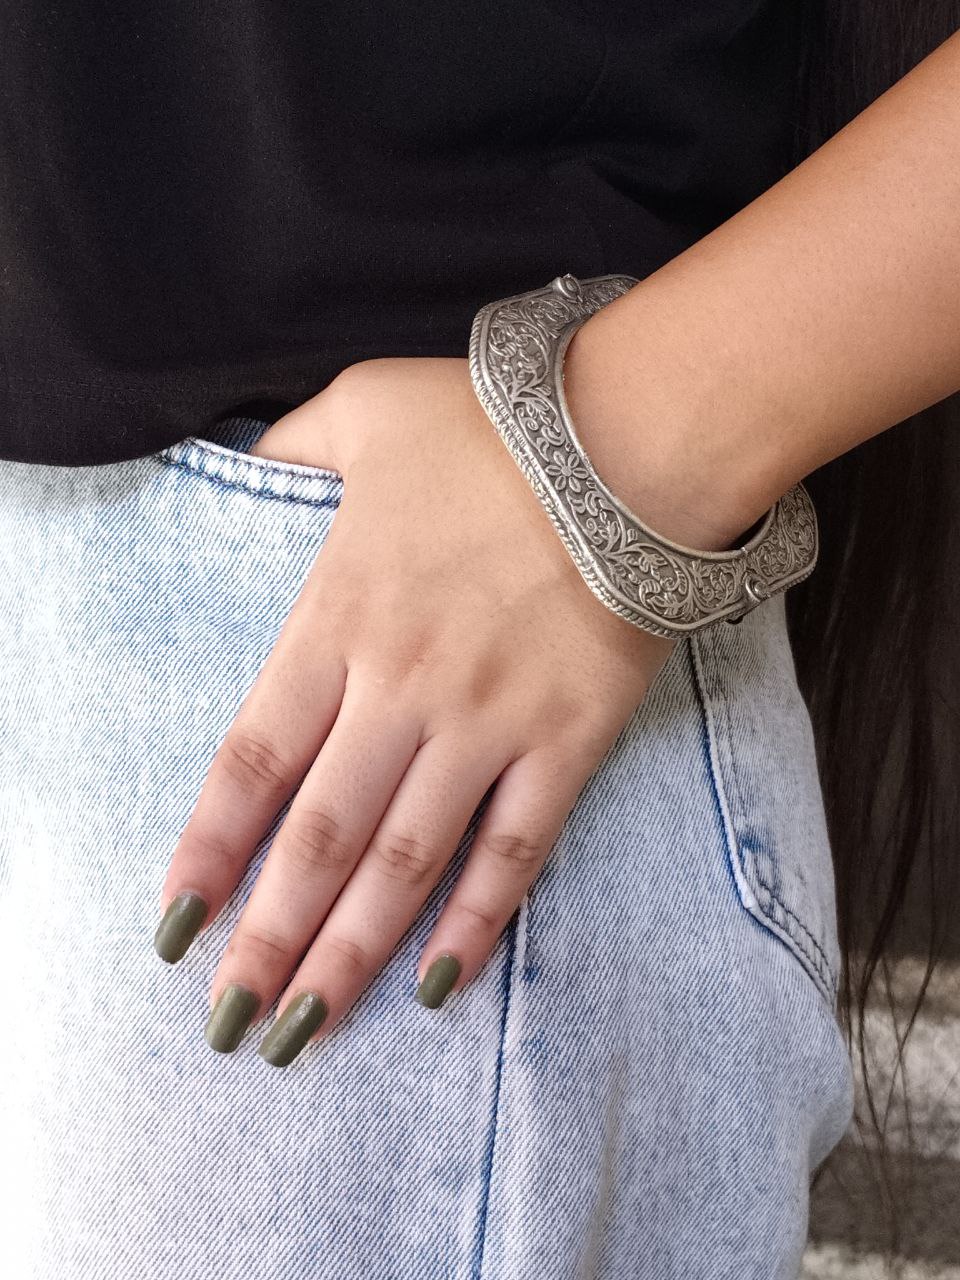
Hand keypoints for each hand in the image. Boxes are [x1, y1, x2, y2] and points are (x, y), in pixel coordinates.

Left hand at [154, 356, 675, 1065]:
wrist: (630, 435)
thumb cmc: (491, 420)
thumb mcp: (362, 409)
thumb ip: (288, 445)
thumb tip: (239, 456)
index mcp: (339, 618)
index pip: (253, 760)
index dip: (210, 850)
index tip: (175, 927)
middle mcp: (402, 687)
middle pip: (319, 837)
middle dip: (267, 939)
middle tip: (227, 1025)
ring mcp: (488, 721)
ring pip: (405, 862)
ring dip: (351, 954)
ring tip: (305, 1031)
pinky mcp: (568, 739)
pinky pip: (516, 849)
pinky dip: (476, 920)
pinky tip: (439, 982)